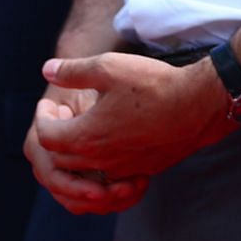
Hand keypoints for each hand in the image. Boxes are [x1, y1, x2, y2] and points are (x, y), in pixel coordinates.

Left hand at [32, 53, 234, 186]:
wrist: (198, 105)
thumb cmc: (153, 85)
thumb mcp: (109, 67)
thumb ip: (74, 71)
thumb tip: (47, 69)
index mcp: (86, 136)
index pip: (45, 137)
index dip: (42, 118)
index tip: (49, 103)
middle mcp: (100, 159)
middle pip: (61, 157)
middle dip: (56, 135)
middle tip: (64, 113)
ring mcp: (122, 168)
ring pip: (86, 169)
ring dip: (78, 149)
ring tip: (87, 125)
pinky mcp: (142, 169)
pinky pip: (111, 172)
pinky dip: (102, 159)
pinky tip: (114, 135)